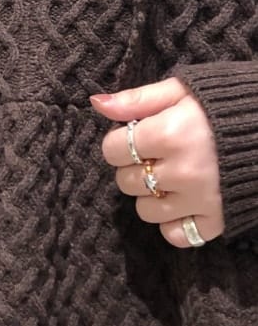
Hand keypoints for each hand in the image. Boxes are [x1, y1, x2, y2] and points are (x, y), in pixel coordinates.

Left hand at [89, 77, 224, 246]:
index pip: (113, 150)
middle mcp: (183, 171)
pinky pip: (176, 235)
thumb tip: (97, 103)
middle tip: (156, 155)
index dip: (119, 142)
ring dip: (151, 196)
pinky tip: (184, 202)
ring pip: (145, 211)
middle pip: (126, 182)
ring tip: (171, 177)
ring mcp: (201, 200)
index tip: (137, 137)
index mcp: (170, 134)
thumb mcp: (182, 90)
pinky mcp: (218, 221)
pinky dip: (174, 223)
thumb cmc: (227, 104)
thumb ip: (138, 99)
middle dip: (134, 167)